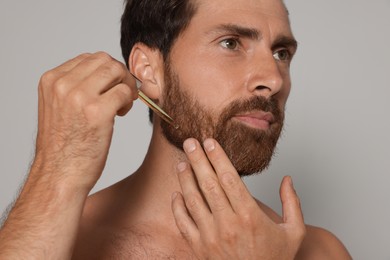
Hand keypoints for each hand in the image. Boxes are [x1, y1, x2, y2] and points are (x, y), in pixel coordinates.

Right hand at [34, 52, 136, 188]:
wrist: (60, 175)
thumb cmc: (64, 146)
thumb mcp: (59, 107)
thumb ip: (75, 86)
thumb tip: (106, 73)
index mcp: (52, 80)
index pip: (88, 58)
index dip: (106, 71)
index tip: (110, 87)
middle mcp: (63, 84)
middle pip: (105, 60)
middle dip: (120, 75)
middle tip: (123, 95)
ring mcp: (79, 97)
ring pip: (116, 71)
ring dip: (126, 85)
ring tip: (122, 105)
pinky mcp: (98, 112)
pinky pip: (125, 92)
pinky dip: (129, 100)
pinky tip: (121, 114)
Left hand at [171, 138, 305, 259]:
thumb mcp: (293, 233)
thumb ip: (292, 204)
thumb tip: (287, 179)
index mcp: (250, 217)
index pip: (229, 178)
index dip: (218, 157)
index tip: (210, 142)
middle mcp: (227, 224)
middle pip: (208, 184)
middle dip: (198, 159)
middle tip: (190, 142)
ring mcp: (210, 237)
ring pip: (193, 200)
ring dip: (186, 179)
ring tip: (182, 162)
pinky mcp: (198, 248)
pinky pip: (183, 223)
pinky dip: (178, 206)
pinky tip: (177, 193)